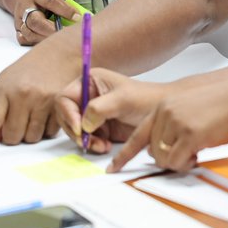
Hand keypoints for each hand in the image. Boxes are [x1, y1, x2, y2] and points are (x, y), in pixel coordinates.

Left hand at [0, 53, 75, 156]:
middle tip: (18, 121)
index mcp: (4, 89)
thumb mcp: (5, 82)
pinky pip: (49, 133)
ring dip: (30, 133)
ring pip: (32, 138)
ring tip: (33, 115)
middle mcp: (23, 95)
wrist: (58, 55)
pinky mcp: (59, 106)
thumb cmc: (28, 70)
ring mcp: (43, 100)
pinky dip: (46, 129)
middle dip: (13, 135)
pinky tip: (46, 113)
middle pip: (13, 136)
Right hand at [10, 0, 78, 46]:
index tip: (77, 17)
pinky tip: (46, 40)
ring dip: (45, 38)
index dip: (65, 10)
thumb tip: (74, 12)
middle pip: (35, 21)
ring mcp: (20, 18)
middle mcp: (24, 6)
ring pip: (29, 33)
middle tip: (66, 34)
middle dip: (52, 30)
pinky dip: (36, 42)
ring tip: (59, 40)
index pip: (50, 2)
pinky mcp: (18, 29)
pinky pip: (25, 39)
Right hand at [53, 68, 170, 154]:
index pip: (65, 97)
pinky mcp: (98, 128)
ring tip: (101, 145)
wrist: (162, 117)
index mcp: (90, 81)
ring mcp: (92, 113)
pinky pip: (86, 139)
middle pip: (66, 116)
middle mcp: (87, 96)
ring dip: (85, 140)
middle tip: (87, 141)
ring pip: (74, 130)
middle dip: (75, 130)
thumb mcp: (123, 100)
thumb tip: (84, 123)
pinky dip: (92, 145)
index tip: (79, 128)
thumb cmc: (146, 100)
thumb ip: (100, 108)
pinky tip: (105, 146)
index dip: (68, 113)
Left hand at [109, 79, 227, 172]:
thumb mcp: (189, 111)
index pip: (137, 135)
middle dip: (168, 158)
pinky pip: (176, 162)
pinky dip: (186, 164)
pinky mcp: (189, 134)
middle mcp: (165, 112)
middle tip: (187, 152)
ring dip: (178, 161)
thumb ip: (170, 127)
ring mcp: (176, 122)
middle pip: (151, 151)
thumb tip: (159, 152)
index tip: (113, 168)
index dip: (124, 155)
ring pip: (162, 159)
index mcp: (164, 106)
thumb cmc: (223, 107)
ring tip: (195, 150)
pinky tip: (198, 153)